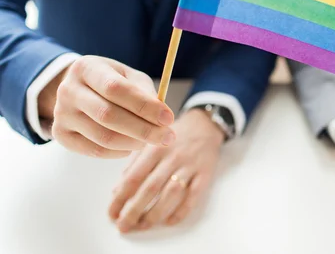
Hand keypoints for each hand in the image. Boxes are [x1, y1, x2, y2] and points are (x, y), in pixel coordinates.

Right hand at [44, 56, 174, 158]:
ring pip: (103, 137)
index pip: (116, 89)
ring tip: (152, 140)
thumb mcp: (130, 77)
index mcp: (86, 68)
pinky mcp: (61, 135)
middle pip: (108, 116)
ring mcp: (61, 114)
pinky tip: (132, 145)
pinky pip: (95, 151)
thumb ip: (145, 92)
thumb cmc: (112, 82)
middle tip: (168, 136)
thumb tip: (162, 118)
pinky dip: (120, 152)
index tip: (169, 118)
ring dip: (134, 143)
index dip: (144, 106)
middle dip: (144, 129)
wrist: (79, 90)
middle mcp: (68, 90)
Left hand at [108, 108, 224, 232]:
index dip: (120, 198)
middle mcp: (172, 157)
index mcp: (154, 148)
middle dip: (134, 210)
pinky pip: (194, 196)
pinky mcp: (205, 173)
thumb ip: (133, 164)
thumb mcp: (150, 143)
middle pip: (150, 188)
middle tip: (123, 226)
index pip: (133, 177)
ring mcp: (189, 166)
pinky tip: (169, 221)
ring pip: (171, 194)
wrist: (204, 125)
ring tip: (143, 226)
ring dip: (155, 213)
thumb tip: (117, 191)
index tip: (111, 214)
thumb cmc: (172, 136)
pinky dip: (182, 211)